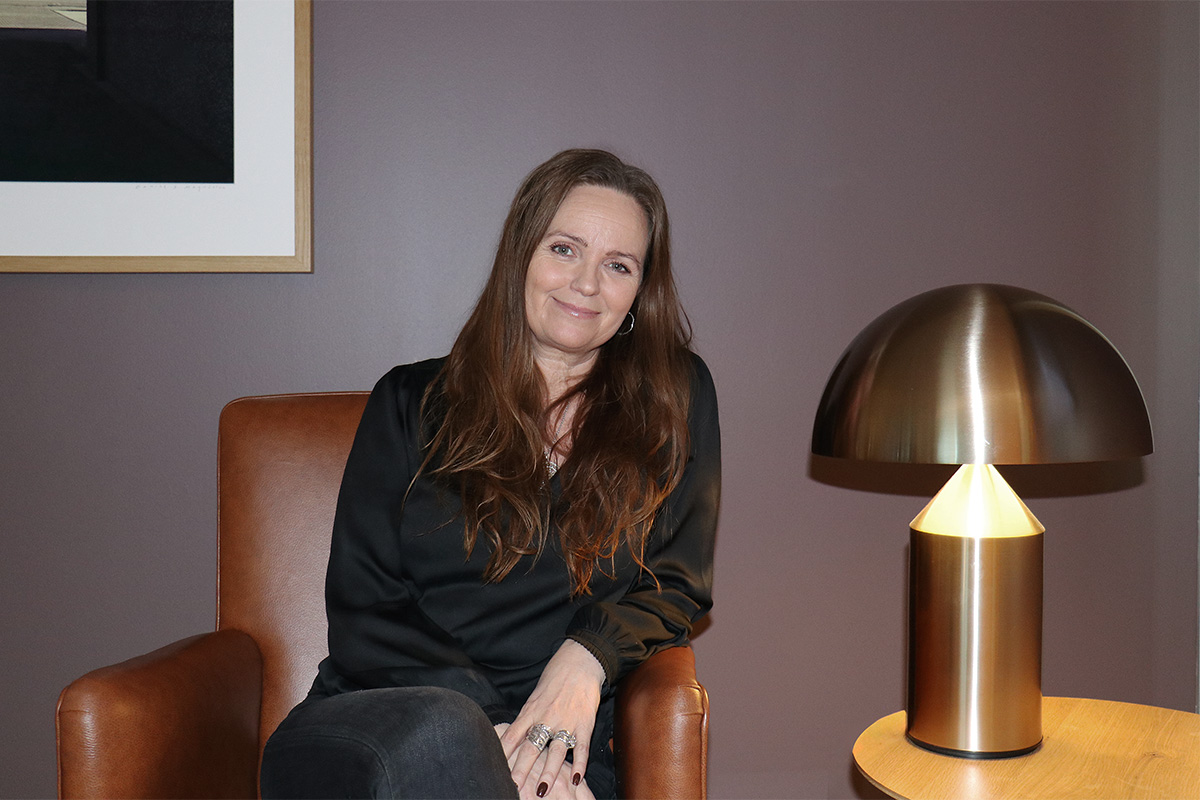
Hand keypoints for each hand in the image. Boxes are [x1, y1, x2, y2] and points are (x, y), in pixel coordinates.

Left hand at [500, 640, 604, 797]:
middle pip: (531, 748)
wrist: (580, 661)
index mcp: (531, 711)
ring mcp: (566, 722)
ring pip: (556, 752)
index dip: (503, 754)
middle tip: (513, 787)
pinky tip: (576, 779)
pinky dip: (580, 764)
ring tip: (542, 790)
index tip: (494, 769)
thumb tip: (513, 736)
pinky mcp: (585, 724)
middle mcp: (547, 718)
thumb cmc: (555, 678)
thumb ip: (526, 717)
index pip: (512, 736)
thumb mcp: (534, 696)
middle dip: (521, 769)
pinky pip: (582, 748)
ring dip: (549, 772)